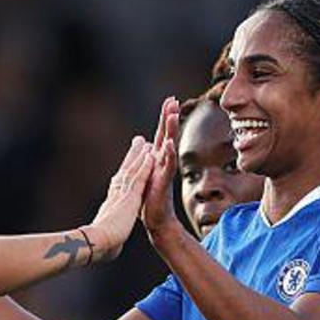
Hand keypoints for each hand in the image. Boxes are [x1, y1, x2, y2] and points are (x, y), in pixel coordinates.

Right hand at [79, 135, 154, 262]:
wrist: (96, 243)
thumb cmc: (99, 244)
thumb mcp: (106, 236)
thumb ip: (110, 233)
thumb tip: (109, 243)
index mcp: (111, 203)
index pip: (119, 184)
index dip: (125, 171)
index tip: (129, 162)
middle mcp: (116, 194)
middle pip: (125, 171)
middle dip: (133, 156)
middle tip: (139, 141)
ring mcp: (122, 193)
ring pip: (132, 169)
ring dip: (139, 155)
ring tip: (145, 140)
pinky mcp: (130, 196)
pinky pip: (139, 177)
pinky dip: (144, 165)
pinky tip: (150, 154)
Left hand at [140, 97, 182, 239]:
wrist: (157, 219)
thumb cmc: (151, 197)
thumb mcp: (146, 173)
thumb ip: (148, 157)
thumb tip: (146, 142)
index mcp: (157, 159)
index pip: (161, 134)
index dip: (165, 117)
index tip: (170, 100)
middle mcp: (163, 162)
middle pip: (167, 135)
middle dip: (170, 117)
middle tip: (173, 100)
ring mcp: (164, 171)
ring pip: (169, 147)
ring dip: (171, 131)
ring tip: (172, 115)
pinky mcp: (163, 182)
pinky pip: (168, 166)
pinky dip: (168, 154)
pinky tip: (169, 144)